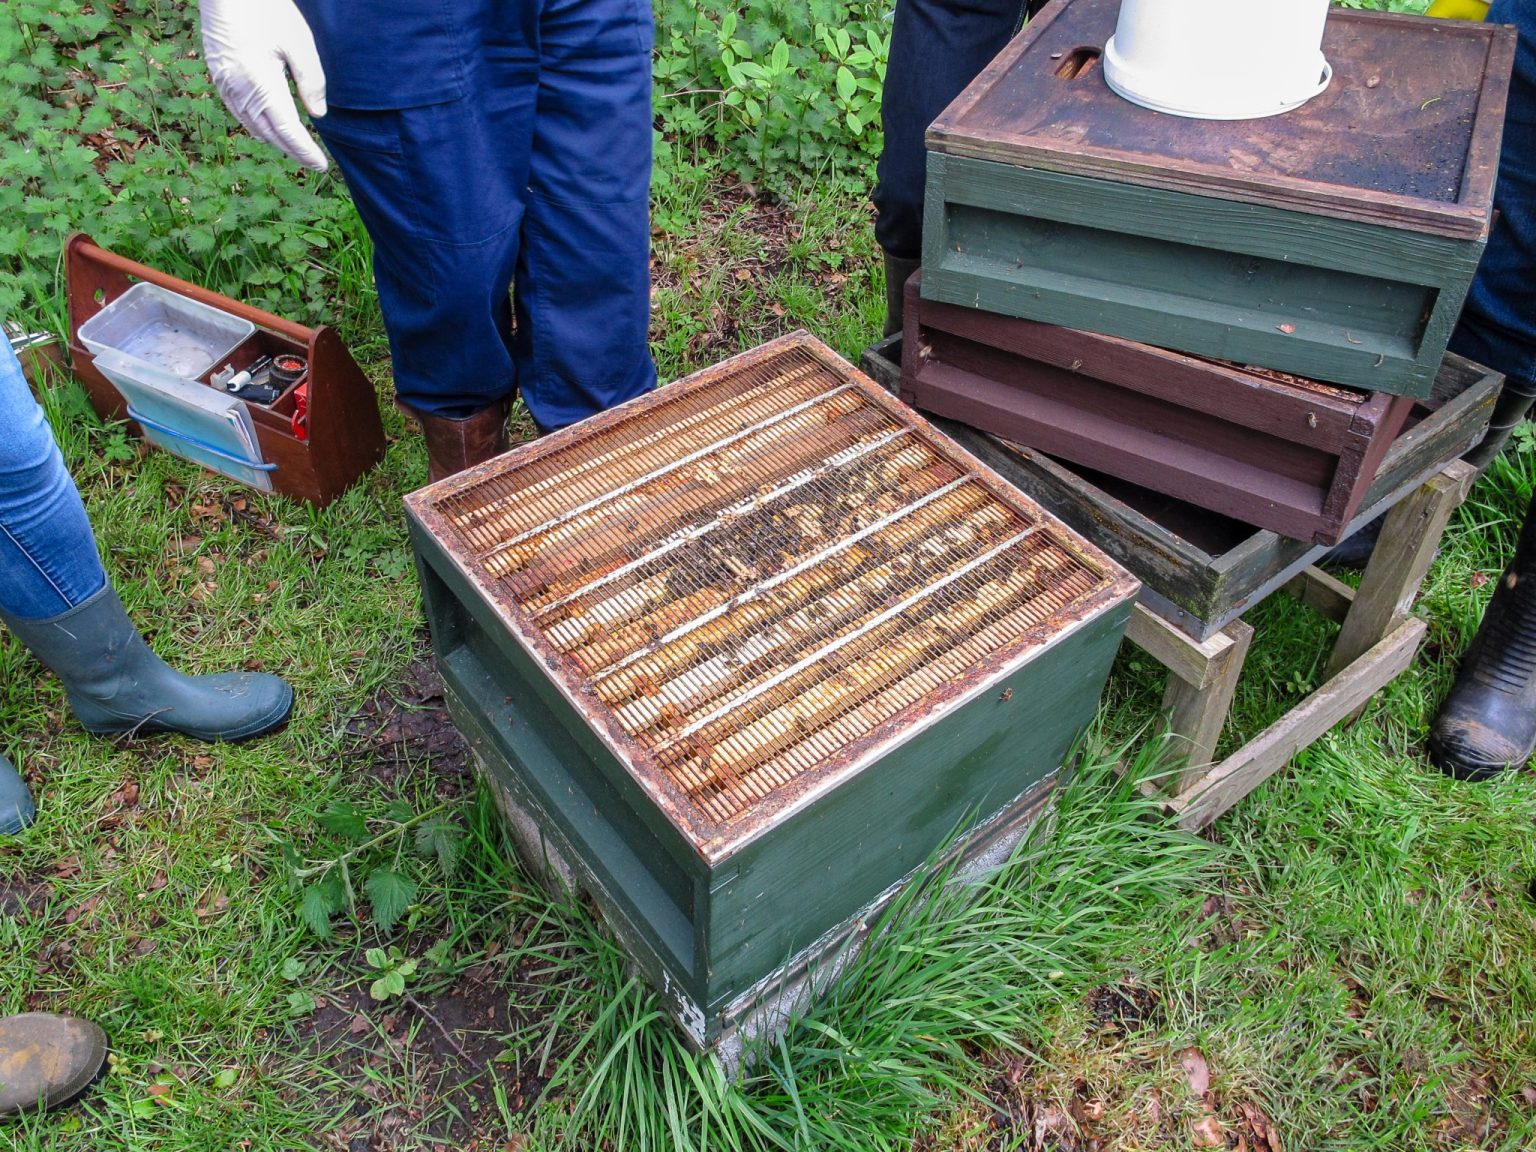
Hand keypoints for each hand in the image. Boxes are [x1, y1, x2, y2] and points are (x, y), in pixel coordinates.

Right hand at [199, 0, 328, 170]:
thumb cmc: (266, 9)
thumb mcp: (298, 42)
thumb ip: (311, 81)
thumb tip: (318, 115)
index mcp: (261, 83)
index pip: (287, 130)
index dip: (305, 151)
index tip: (321, 165)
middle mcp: (239, 90)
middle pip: (270, 134)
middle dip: (293, 151)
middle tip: (314, 162)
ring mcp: (225, 85)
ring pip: (252, 126)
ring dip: (275, 141)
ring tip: (296, 149)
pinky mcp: (218, 77)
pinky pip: (238, 113)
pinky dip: (257, 126)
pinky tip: (269, 128)